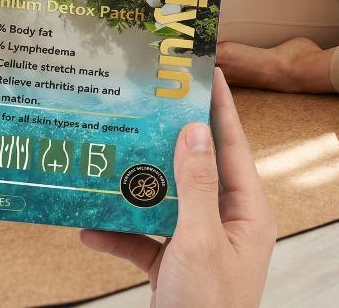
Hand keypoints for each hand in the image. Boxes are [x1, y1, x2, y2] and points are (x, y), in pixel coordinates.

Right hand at [80, 68, 276, 307]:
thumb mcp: (201, 243)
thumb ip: (196, 186)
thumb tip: (194, 131)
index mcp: (248, 213)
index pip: (234, 146)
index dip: (221, 107)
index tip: (207, 73)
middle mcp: (226, 223)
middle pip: (198, 168)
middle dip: (172, 140)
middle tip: (151, 104)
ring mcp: (199, 244)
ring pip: (168, 200)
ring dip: (139, 185)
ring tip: (115, 154)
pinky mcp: (174, 265)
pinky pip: (145, 238)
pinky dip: (120, 233)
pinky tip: (91, 226)